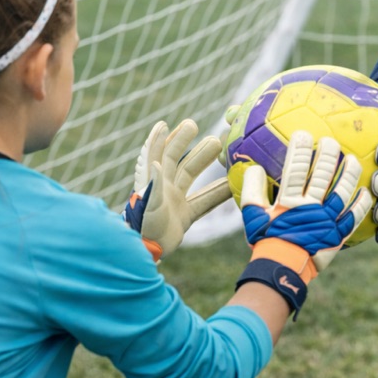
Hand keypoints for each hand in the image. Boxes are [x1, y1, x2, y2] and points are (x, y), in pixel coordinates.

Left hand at [123, 119, 231, 260]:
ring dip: (203, 160)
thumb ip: (154, 185)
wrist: (148, 253)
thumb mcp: (148, 205)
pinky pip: (204, 200)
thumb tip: (157, 163)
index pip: (156, 155)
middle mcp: (162, 187)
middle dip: (184, 142)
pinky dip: (218, 192)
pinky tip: (233, 184)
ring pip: (190, 175)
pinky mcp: (184, 215)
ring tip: (219, 146)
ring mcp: (174, 200)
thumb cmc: (143, 228)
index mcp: (151, 182)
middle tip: (195, 125)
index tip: (164, 124)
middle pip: (175, 159)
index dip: (158, 139)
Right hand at [241, 131, 371, 251]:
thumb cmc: (266, 241)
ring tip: (352, 159)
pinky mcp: (339, 234)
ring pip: (342, 190)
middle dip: (328, 153)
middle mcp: (310, 207)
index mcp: (289, 201)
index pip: (296, 168)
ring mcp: (327, 220)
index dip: (300, 148)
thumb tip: (253, 168)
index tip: (303, 134)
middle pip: (322, 174)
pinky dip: (361, 203)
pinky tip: (365, 191)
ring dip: (348, 172)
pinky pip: (354, 216)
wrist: (283, 269)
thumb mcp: (252, 216)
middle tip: (331, 141)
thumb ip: (252, 190)